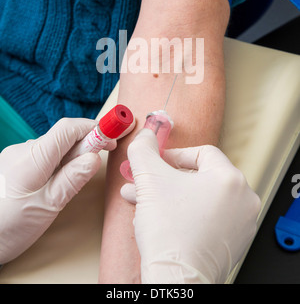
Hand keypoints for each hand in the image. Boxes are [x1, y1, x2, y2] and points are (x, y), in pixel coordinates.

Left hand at [0, 118, 101, 263]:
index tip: (112, 138)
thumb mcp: (47, 207)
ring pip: (52, 149)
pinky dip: (55, 165)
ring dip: (69, 158)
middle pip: (61, 138)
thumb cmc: (7, 227)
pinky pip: (41, 157)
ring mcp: (15, 157)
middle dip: (84, 146)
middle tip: (96, 164)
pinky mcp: (12, 166)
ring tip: (70, 185)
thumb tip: (94, 158)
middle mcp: (22, 150)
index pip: (68, 128)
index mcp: (32, 157)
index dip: (94, 128)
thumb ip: (71, 180)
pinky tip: (54, 185)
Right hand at [121, 129, 260, 283]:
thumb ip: (144, 149)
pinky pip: (207, 218)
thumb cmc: (169, 233)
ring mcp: (241, 224)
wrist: (176, 279)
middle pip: (200, 177)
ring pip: (200, 198)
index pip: (202, 152)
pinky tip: (160, 219)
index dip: (174, 155)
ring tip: (144, 201)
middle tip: (147, 182)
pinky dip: (185, 214)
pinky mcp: (233, 243)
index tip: (157, 162)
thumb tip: (144, 136)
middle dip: (166, 179)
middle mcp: (243, 200)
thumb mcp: (149, 178)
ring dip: (170, 197)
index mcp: (230, 179)